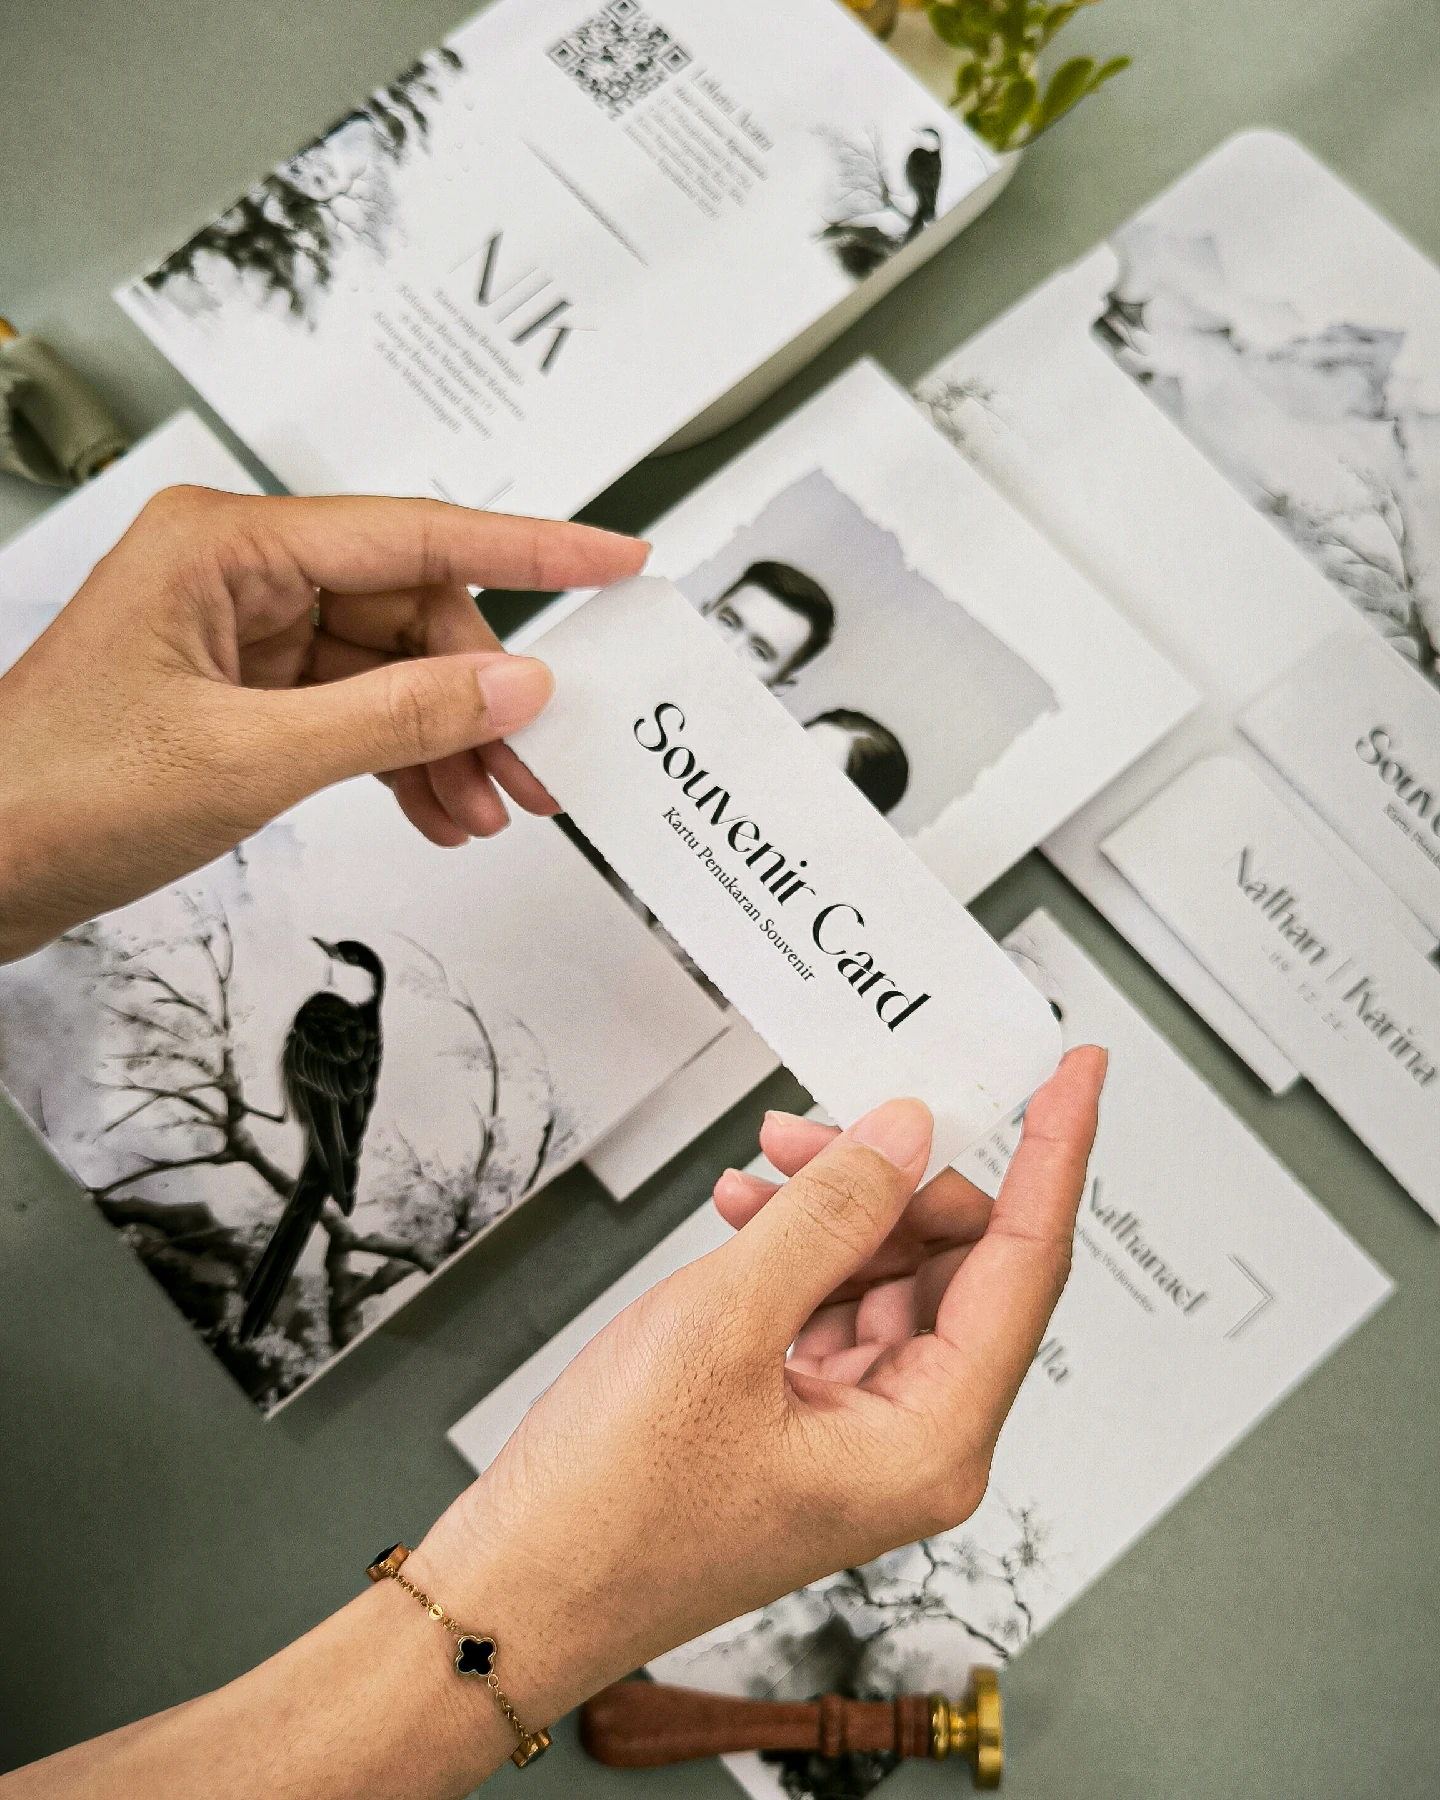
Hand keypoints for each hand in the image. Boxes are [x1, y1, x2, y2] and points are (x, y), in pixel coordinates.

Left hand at [0, 487, 645, 960]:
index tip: (614, 558)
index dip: (532, 551)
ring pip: (389, 671)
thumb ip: (397, 718)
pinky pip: (352, 712)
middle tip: (537, 768)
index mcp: (227, 544)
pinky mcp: (239, 693)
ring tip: (488, 810)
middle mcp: (238, 572)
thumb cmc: (54, 793)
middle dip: (478, 698)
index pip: (416, 534)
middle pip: (411, 613)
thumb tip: (514, 686)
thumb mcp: (250, 758)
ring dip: (443, 743)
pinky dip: (397, 761)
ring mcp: (239, 634)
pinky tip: (434, 809)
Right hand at [420, 1046, 1105, 1725]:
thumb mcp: (724, 1324)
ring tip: (752, 1179)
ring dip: (829, 1213)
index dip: (1055, 1155)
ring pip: (888, 1277)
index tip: (1077, 1072)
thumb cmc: (612, 1505)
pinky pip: (835, 1308)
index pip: (1026, 1265)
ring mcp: (862, 1436)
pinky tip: (742, 1220)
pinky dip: (796, 1255)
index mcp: (931, 1443)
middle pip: (954, 1264)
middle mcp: (915, 1445)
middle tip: (812, 1131)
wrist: (517, 1590)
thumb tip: (907, 1136)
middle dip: (887, 1181)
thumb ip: (829, 1215)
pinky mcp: (809, 1425)